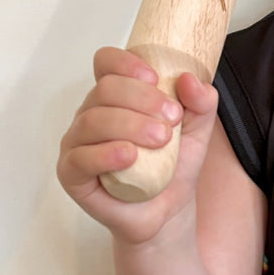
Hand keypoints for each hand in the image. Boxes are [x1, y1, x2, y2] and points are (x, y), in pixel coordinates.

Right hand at [56, 47, 218, 243]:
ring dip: (130, 125)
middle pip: (105, 89)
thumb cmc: (173, 167)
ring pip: (93, 120)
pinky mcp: (72, 174)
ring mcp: (78, 143)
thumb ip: (201, 102)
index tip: (155, 78)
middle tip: (171, 121)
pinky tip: (129, 156)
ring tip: (160, 141)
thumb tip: (189, 79)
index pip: (106, 63)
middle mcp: (91, 114)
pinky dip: (106, 154)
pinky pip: (80, 158)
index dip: (126, 63)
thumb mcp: (198, 130)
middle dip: (142, 99)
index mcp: (116, 96)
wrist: (168, 211)